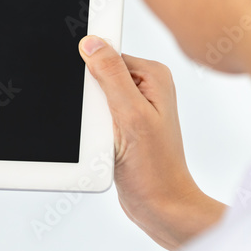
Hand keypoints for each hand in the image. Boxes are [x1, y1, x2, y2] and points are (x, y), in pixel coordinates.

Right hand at [79, 35, 224, 249]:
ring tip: (109, 140)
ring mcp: (134, 107)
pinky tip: (105, 146)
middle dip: (90, 98)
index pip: (108, 54)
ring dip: (90, 118)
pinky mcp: (124, 125)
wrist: (160, 206)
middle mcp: (146, 87)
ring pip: (93, 99)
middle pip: (98, 76)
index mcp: (153, 75)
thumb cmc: (155, 168)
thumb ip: (111, 76)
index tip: (92, 95)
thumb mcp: (130, 115)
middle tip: (105, 125)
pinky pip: (95, 117)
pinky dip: (92, 129)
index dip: (91, 70)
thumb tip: (92, 43)